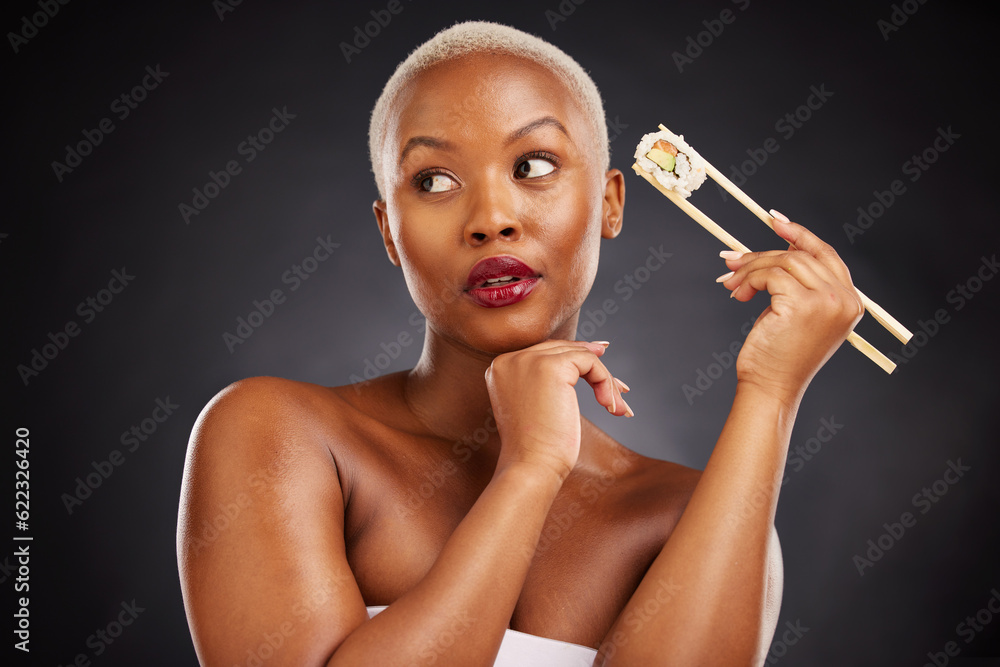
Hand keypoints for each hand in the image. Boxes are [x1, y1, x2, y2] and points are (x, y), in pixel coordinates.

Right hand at [485, 340, 630, 480]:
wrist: (530, 466)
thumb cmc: (536, 448)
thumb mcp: (536, 406)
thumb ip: (549, 381)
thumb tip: (590, 354)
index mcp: (502, 368)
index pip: (545, 353)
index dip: (577, 360)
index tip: (601, 375)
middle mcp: (511, 359)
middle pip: (562, 350)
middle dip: (594, 368)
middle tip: (619, 388)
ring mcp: (529, 360)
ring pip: (579, 355)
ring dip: (604, 381)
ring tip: (616, 406)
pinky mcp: (550, 367)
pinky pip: (589, 361)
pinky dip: (605, 381)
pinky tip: (611, 406)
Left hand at [717, 211, 862, 403]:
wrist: (771, 387)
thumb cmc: (779, 355)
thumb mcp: (797, 314)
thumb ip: (798, 283)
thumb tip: (774, 248)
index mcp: (851, 302)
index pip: (826, 255)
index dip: (801, 235)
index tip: (776, 222)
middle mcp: (846, 300)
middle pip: (800, 256)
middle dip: (762, 256)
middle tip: (732, 261)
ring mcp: (828, 302)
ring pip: (783, 262)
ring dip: (751, 269)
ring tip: (732, 285)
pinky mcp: (803, 305)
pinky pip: (771, 275)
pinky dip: (749, 280)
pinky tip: (739, 295)